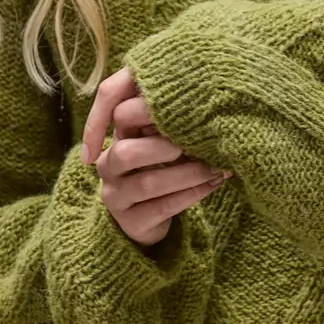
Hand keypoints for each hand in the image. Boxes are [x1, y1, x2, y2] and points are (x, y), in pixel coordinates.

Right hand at [80, 66, 232, 248]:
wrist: (150, 217)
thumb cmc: (162, 164)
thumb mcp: (161, 138)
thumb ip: (169, 120)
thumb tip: (203, 101)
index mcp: (115, 136)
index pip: (112, 116)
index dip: (140, 109)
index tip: (181, 107)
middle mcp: (107, 165)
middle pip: (125, 152)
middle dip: (164, 147)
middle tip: (196, 143)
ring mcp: (115, 195)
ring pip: (148, 183)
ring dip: (188, 174)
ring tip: (216, 168)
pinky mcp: (130, 222)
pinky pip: (162, 207)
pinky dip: (193, 194)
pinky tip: (214, 184)